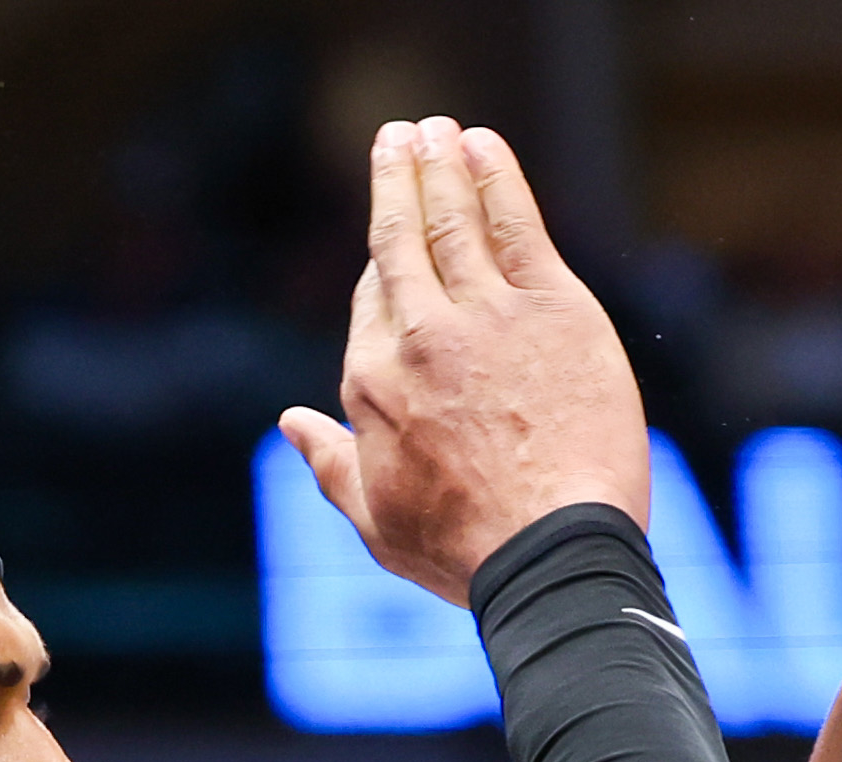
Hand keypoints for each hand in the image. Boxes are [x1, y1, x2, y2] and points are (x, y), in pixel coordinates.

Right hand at [278, 120, 649, 601]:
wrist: (549, 551)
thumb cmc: (465, 553)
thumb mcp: (376, 520)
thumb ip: (331, 465)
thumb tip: (289, 424)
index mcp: (373, 382)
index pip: (375, 298)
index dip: (385, 264)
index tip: (393, 236)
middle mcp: (420, 336)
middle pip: (403, 239)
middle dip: (398, 179)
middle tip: (399, 135)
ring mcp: (487, 316)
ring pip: (454, 220)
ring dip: (442, 164)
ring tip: (436, 129)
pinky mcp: (552, 309)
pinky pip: (518, 224)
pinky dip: (497, 178)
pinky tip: (484, 145)